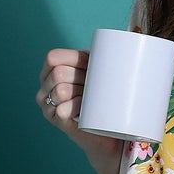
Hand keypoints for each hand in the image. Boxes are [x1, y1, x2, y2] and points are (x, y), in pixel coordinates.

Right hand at [38, 47, 126, 173]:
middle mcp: (45, 89)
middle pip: (58, 73)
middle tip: (95, 87)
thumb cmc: (106, 99)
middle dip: (80, 78)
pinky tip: (84, 110)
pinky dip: (74, 108)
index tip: (91, 66)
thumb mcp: (102, 73)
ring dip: (80, 92)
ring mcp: (48, 107)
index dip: (74, 60)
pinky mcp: (58, 122)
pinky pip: (61, 110)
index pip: (53, 58)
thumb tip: (128, 39)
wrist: (110, 133)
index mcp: (51, 72)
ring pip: (60, 90)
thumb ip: (103, 56)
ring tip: (91, 99)